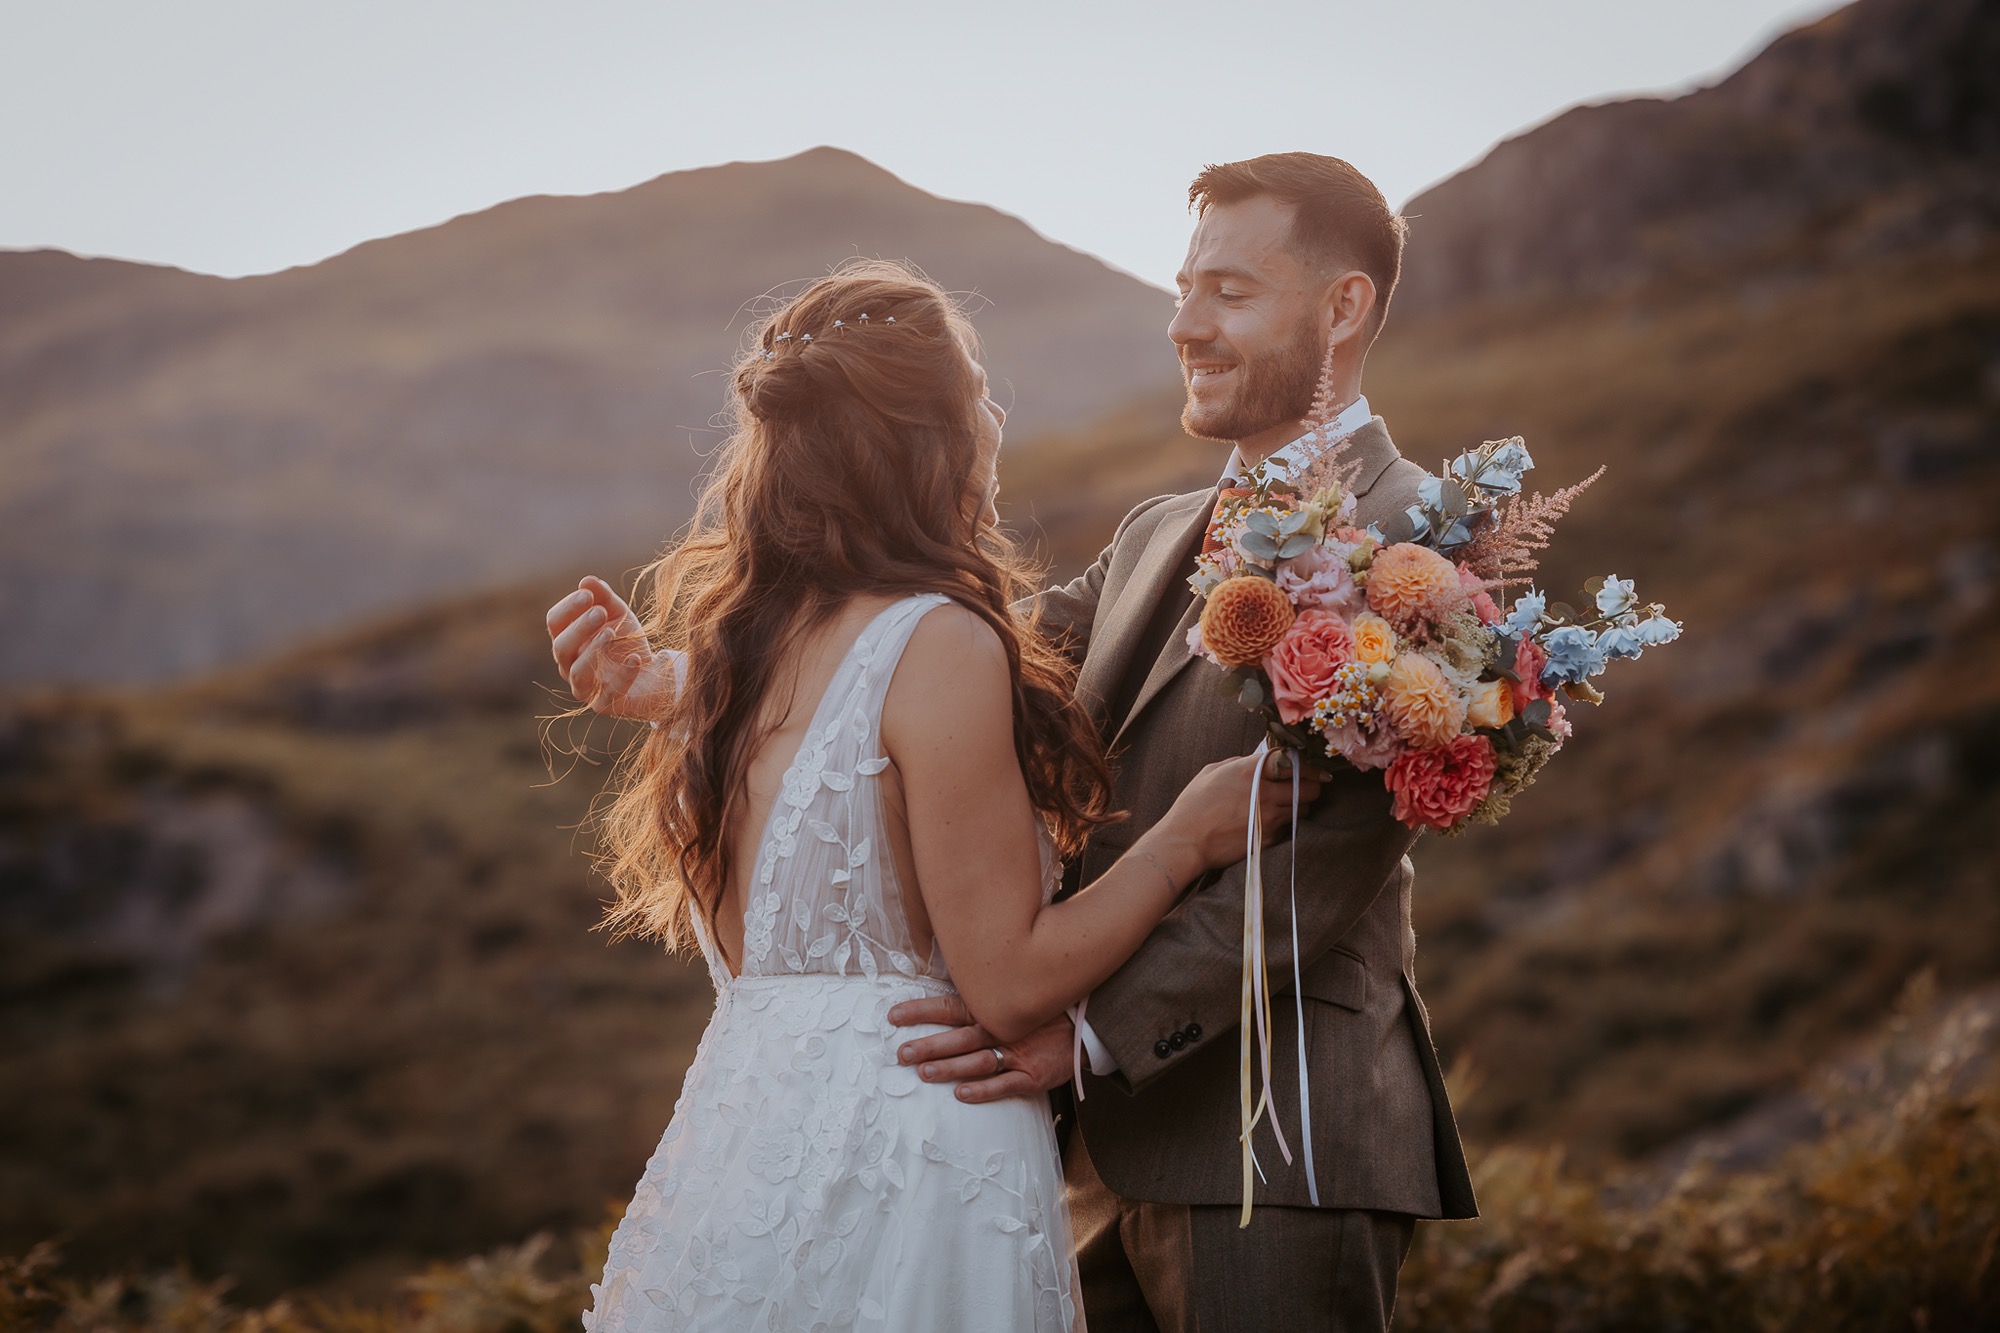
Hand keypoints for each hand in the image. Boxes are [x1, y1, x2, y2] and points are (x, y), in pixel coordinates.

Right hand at [546, 576, 660, 716]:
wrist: (654, 673)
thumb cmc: (627, 641)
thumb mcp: (618, 614)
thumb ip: (604, 597)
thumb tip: (587, 580)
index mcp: (567, 639)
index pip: (554, 622)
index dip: (568, 608)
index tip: (587, 595)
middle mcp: (569, 665)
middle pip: (561, 647)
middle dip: (579, 628)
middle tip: (600, 613)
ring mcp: (585, 688)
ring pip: (578, 673)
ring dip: (593, 651)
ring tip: (611, 633)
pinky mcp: (604, 705)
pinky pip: (607, 694)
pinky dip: (622, 676)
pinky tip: (635, 659)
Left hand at [888, 994, 1075, 1102]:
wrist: (1086, 1029)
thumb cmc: (1040, 1015)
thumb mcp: (1010, 1002)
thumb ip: (978, 1004)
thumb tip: (937, 1001)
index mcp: (992, 1010)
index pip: (950, 1007)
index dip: (922, 1011)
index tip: (893, 1016)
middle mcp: (1002, 1030)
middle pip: (959, 1037)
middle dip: (929, 1045)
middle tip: (901, 1054)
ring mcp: (1018, 1053)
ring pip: (978, 1061)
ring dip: (950, 1067)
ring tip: (924, 1073)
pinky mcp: (1033, 1076)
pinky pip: (1005, 1084)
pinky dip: (983, 1090)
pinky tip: (961, 1094)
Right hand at [1163, 749, 1327, 868]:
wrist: (1187, 841)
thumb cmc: (1194, 805)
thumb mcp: (1213, 771)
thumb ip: (1240, 763)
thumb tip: (1259, 762)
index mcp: (1251, 770)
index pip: (1295, 763)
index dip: (1311, 767)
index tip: (1318, 771)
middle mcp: (1266, 792)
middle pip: (1309, 789)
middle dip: (1311, 787)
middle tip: (1306, 788)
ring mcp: (1270, 817)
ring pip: (1304, 809)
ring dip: (1300, 806)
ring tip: (1286, 805)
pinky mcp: (1270, 837)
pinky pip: (1289, 827)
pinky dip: (1285, 823)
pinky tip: (1271, 821)